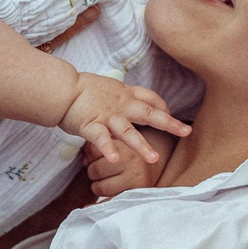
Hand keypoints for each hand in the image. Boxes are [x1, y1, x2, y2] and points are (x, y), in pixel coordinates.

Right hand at [57, 72, 189, 165]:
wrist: (61, 88)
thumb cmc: (82, 90)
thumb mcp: (108, 88)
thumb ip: (121, 100)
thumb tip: (133, 110)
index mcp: (125, 95)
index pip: (150, 98)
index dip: (163, 107)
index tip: (170, 114)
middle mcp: (120, 105)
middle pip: (149, 113)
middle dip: (168, 123)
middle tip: (185, 132)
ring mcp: (106, 116)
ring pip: (128, 131)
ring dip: (142, 145)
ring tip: (154, 159)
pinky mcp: (91, 126)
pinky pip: (101, 139)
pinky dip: (108, 149)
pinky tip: (115, 160)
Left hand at [85, 142, 151, 200]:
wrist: (153, 166)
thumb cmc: (127, 154)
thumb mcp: (115, 143)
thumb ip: (96, 147)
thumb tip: (84, 161)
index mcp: (123, 144)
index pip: (93, 150)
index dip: (89, 156)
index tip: (92, 158)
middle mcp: (131, 161)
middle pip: (95, 170)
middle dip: (93, 172)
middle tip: (100, 172)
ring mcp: (134, 178)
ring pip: (100, 187)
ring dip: (98, 186)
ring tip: (106, 181)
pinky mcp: (135, 193)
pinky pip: (110, 201)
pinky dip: (98, 204)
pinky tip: (89, 206)